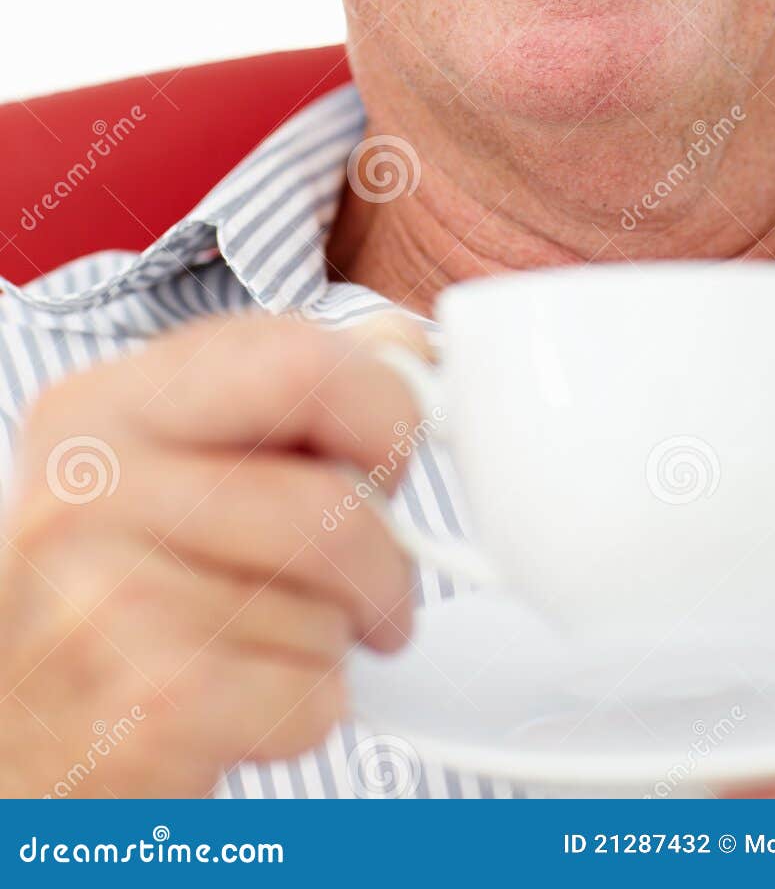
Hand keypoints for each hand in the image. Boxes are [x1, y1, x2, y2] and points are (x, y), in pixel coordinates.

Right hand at [0, 309, 428, 796]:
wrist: (10, 749)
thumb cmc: (111, 594)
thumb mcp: (164, 464)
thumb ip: (282, 393)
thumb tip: (408, 351)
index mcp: (100, 409)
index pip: (297, 359)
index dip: (385, 410)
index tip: (389, 457)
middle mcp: (86, 494)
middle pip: (330, 503)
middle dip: (387, 558)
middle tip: (377, 588)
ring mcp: (104, 605)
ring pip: (328, 609)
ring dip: (335, 641)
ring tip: (272, 644)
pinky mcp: (144, 713)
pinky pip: (312, 697)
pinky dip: (311, 712)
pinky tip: (248, 705)